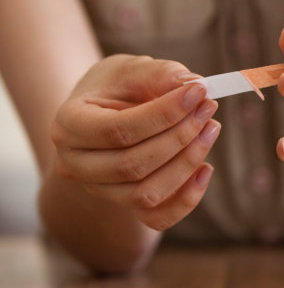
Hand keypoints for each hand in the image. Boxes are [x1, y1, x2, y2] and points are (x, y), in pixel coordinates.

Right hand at [51, 54, 220, 230]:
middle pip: (132, 166)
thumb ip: (160, 73)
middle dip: (180, 137)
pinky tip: (206, 168)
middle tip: (209, 108)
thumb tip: (192, 84)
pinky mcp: (127, 206)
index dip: (164, 114)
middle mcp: (76, 165)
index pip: (117, 131)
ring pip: (145, 194)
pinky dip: (187, 199)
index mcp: (68, 126)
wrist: (107, 114)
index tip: (198, 92)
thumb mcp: (132, 69)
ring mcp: (100, 190)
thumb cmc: (119, 88)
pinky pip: (158, 219)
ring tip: (211, 128)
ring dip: (187, 163)